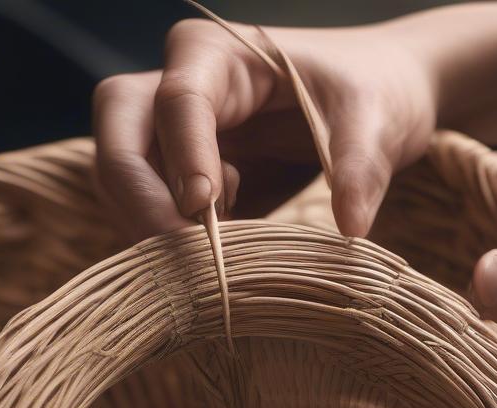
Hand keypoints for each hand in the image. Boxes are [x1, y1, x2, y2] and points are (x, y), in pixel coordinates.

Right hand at [91, 17, 438, 240]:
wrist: (374, 102)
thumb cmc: (372, 91)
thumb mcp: (377, 120)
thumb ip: (363, 167)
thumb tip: (350, 229)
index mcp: (218, 54)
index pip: (177, 100)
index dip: (184, 156)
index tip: (205, 208)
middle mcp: (176, 85)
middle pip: (119, 139)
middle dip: (140, 201)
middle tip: (184, 258)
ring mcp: (171, 136)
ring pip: (124, 182)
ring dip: (154, 231)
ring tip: (214, 264)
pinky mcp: (181, 179)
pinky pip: (151, 213)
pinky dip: (172, 245)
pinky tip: (222, 261)